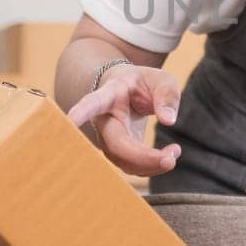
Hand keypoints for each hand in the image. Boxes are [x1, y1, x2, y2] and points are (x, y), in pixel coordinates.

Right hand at [65, 63, 180, 175]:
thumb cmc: (142, 83)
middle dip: (142, 157)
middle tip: (171, 157)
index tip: (70, 120)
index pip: (93, 103)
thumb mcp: (160, 79)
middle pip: (115, 144)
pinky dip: (152, 166)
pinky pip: (131, 167)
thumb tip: (169, 120)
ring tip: (174, 152)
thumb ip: (167, 95)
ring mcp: (108, 139)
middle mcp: (103, 120)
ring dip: (150, 165)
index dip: (82, 111)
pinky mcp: (117, 152)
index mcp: (108, 95)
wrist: (127, 90)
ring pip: (122, 161)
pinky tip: (169, 156)